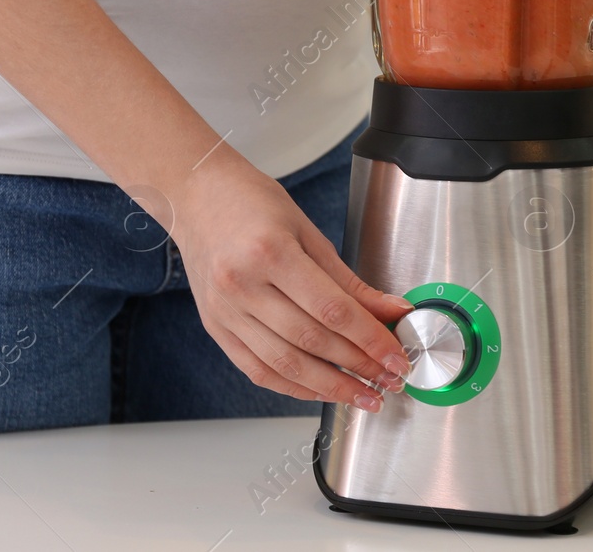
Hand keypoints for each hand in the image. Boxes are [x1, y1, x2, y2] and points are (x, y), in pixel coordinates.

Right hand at [169, 154, 412, 410]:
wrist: (196, 196)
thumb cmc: (250, 202)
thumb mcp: (307, 230)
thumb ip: (349, 279)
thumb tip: (390, 311)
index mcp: (270, 252)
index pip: (333, 310)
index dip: (370, 339)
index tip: (397, 356)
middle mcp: (243, 285)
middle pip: (312, 341)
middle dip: (359, 366)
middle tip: (390, 378)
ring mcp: (225, 311)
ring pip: (286, 365)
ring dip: (331, 387)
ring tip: (364, 394)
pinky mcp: (216, 328)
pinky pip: (258, 370)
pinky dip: (294, 387)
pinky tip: (322, 390)